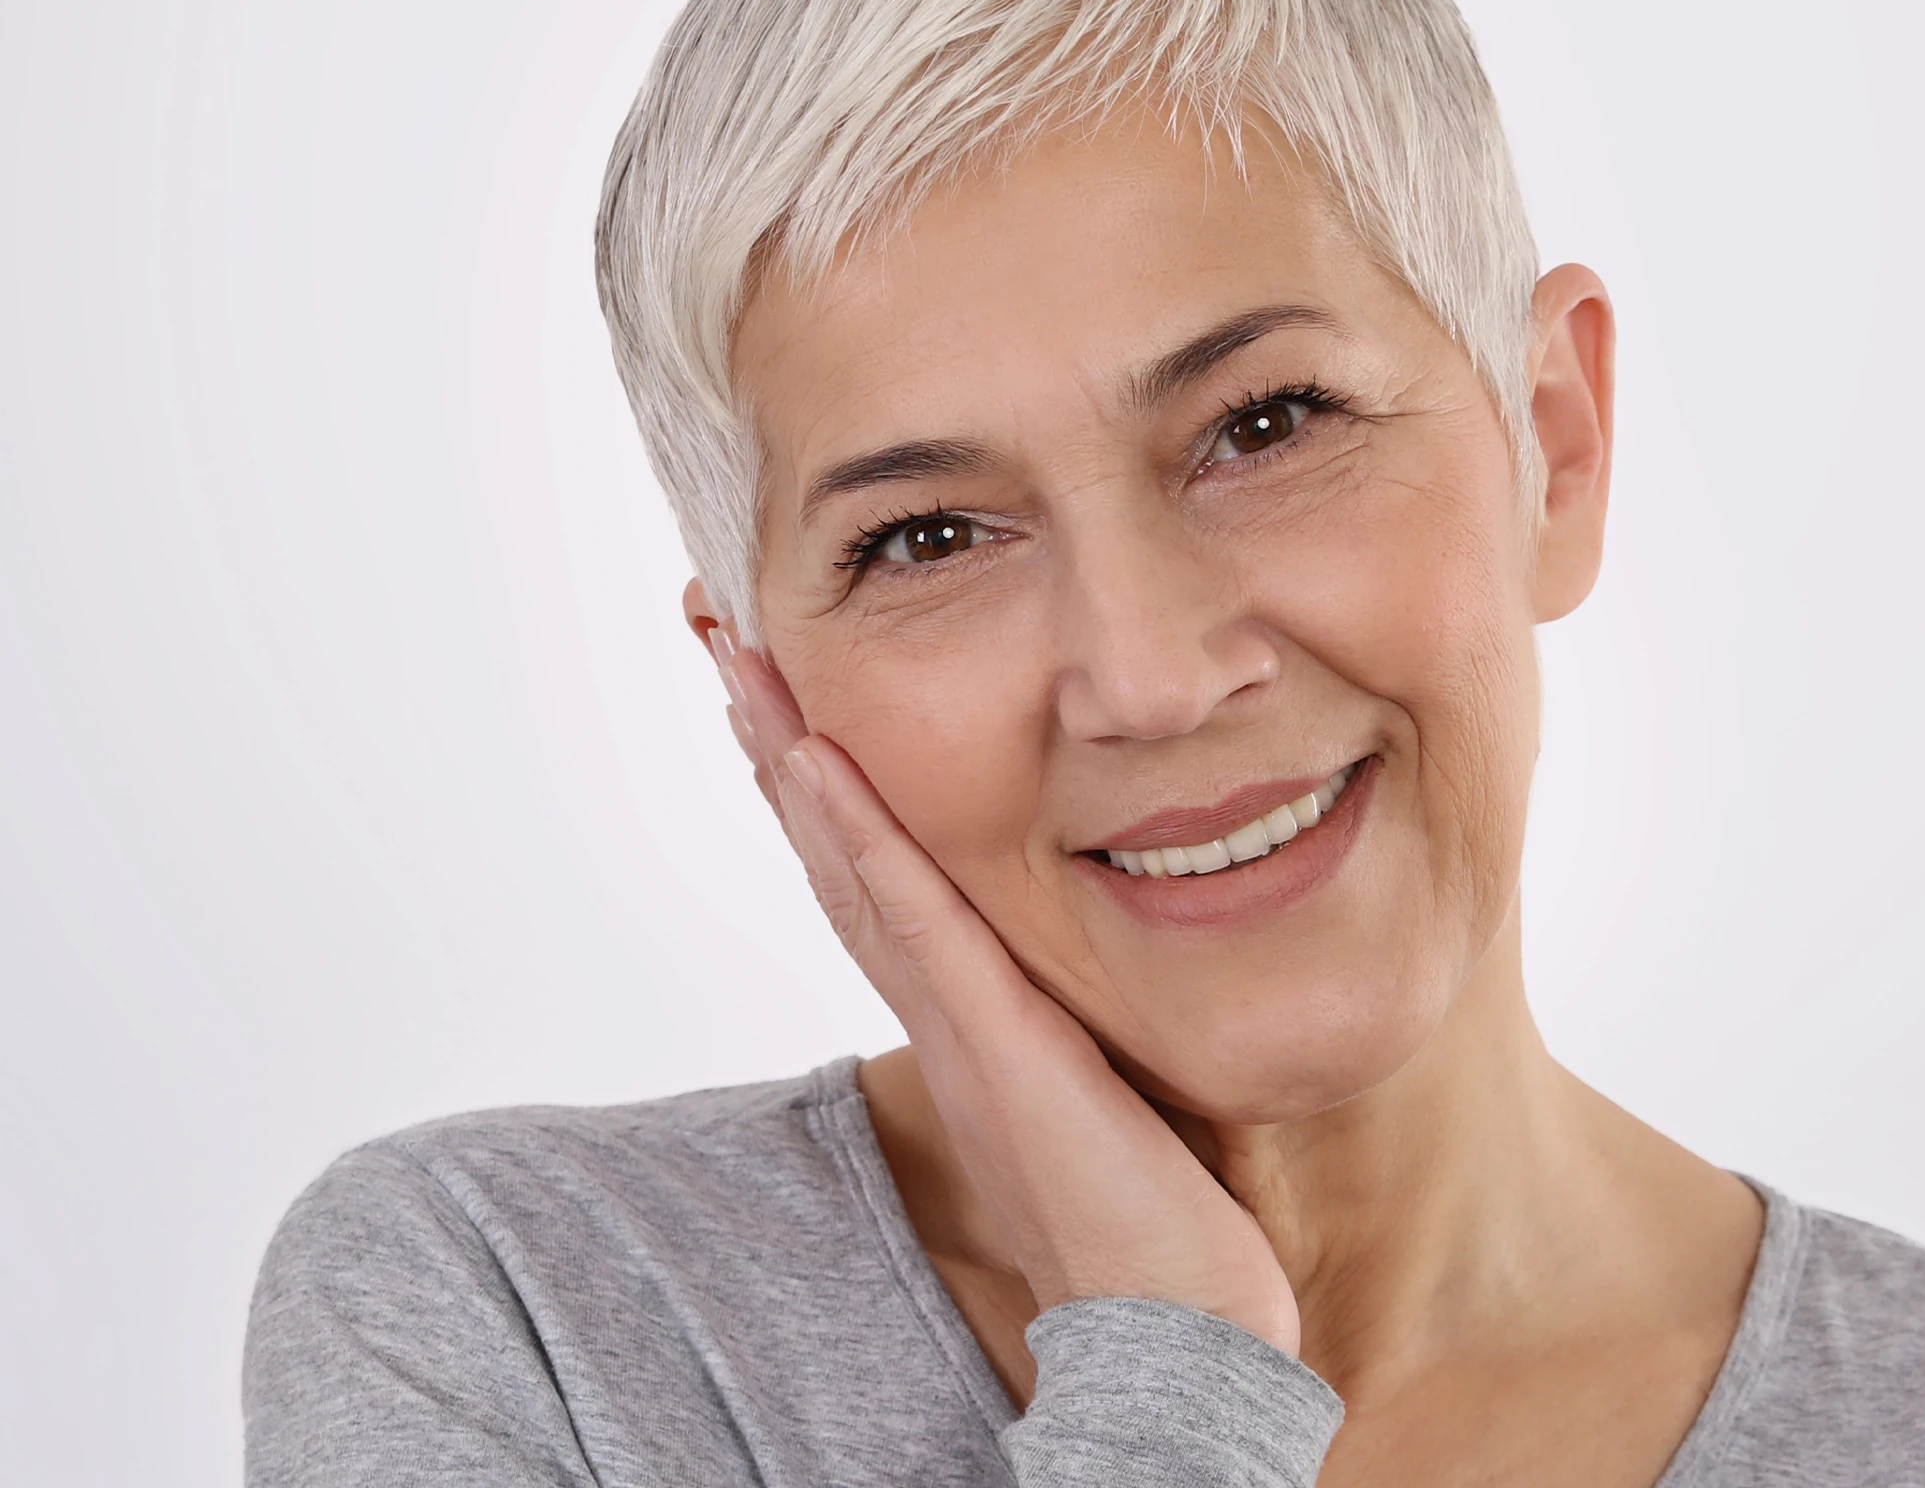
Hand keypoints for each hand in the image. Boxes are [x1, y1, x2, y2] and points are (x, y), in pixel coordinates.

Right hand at [710, 630, 1300, 1354]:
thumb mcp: (1108, 1081)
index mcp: (967, 1012)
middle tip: (720, 637)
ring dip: (791, 760)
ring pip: (852, 869)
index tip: (780, 688)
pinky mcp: (996, 1042)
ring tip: (740, 665)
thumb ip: (1078, 1020)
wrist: (1173, 1318)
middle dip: (776, 741)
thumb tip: (1082, 974)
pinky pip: (916, 920)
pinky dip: (861, 837)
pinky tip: (820, 762)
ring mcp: (959, 1024)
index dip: (819, 782)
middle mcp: (943, 1009)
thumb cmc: (1154, 1214)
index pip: (873, 873)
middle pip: (834, 853)